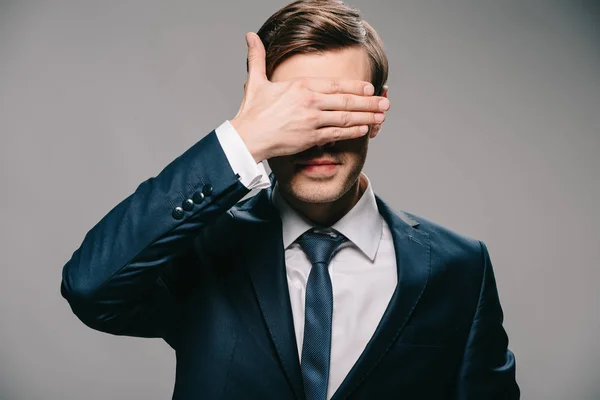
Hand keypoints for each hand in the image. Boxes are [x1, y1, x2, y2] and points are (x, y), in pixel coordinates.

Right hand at [230, 32, 389, 162]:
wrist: (246, 138)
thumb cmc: (251, 113)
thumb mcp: (255, 81)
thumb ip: (257, 58)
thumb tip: (250, 35)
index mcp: (300, 86)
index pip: (335, 84)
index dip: (355, 86)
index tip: (369, 87)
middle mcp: (310, 101)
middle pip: (346, 100)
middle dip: (369, 102)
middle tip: (386, 103)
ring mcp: (312, 120)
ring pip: (346, 117)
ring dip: (367, 117)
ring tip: (381, 117)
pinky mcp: (311, 137)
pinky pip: (337, 134)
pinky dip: (353, 131)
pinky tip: (365, 129)